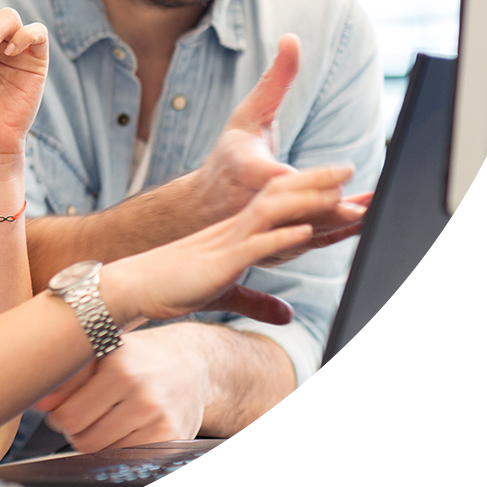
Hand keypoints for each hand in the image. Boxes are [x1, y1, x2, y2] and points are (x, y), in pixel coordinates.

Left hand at [33, 325, 210, 451]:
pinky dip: (119, 449)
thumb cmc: (139, 355)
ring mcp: (158, 417)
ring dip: (97, 440)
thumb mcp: (103, 350)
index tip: (65, 407)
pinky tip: (125, 428)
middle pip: (83, 438)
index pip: (68, 415)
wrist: (191, 361)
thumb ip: (68, 375)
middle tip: (85, 414)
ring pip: (103, 451)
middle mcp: (141, 391)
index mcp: (118, 365)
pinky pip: (126, 458)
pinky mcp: (171, 438)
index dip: (59, 415)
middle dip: (76, 430)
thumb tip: (38, 403)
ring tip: (107, 418)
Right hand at [101, 164, 354, 326]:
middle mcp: (236, 228)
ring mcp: (228, 242)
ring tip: (341, 193)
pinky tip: (305, 231)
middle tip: (353, 169)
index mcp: (240, 232)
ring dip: (309, 202)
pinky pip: (255, 245)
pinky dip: (281, 236)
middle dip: (320, 183)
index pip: (282, 204)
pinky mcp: (220, 262)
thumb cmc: (174, 288)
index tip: (347, 187)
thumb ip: (258, 302)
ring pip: (273, 212)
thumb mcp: (225, 294)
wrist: (133, 286)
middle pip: (282, 196)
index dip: (313, 193)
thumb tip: (287, 316)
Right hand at [194, 34, 369, 253]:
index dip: (310, 178)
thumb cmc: (230, 156)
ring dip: (340, 226)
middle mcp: (254, 203)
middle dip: (331, 207)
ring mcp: (265, 229)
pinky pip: (308, 242)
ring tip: (372, 216)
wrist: (201, 206)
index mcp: (247, 170)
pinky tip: (364, 227)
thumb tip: (292, 38)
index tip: (342, 173)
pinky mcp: (276, 246)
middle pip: (296, 207)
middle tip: (363, 204)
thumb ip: (275, 79)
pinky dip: (336, 237)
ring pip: (305, 230)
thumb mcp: (249, 113)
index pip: (280, 177)